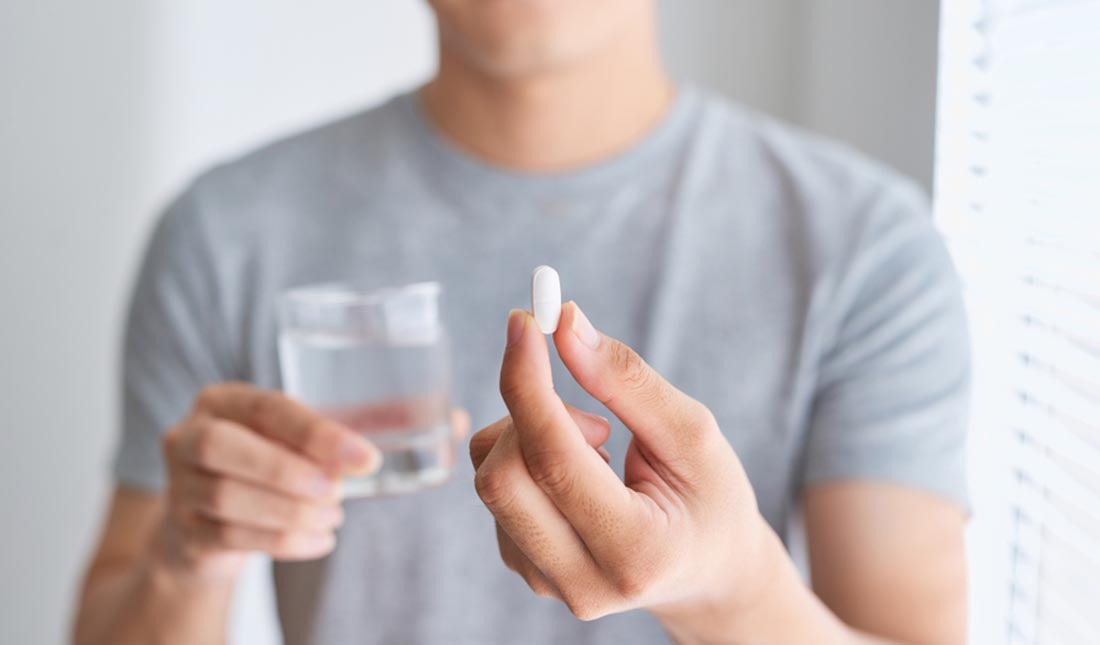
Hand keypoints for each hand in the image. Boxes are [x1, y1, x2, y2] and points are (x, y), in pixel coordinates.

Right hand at [156, 383, 471, 582]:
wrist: (210, 523)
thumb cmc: (276, 466)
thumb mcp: (311, 439)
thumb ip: (374, 425)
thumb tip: (456, 421)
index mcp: (225, 400)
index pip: (266, 407)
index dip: (316, 433)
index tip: (366, 458)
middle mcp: (190, 434)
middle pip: (225, 448)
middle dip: (289, 471)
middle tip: (341, 492)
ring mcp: (178, 485)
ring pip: (227, 497)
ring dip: (289, 512)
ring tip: (333, 517)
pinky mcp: (183, 532)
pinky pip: (229, 537)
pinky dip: (282, 541)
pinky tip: (319, 540)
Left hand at [469, 303, 774, 627]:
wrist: (710, 573)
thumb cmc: (711, 498)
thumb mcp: (694, 434)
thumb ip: (627, 380)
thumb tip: (564, 325)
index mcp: (637, 552)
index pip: (554, 462)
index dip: (528, 384)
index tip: (523, 322)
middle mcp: (583, 583)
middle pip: (502, 478)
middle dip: (529, 413)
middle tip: (590, 407)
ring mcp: (547, 583)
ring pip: (491, 480)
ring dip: (533, 436)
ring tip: (602, 449)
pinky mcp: (524, 570)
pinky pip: (496, 492)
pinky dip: (528, 458)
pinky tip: (582, 475)